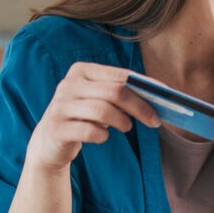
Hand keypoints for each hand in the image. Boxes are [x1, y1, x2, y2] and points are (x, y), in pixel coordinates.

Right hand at [25, 62, 161, 171]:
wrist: (49, 141)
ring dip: (122, 121)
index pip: (120, 76)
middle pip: (114, 93)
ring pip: (103, 111)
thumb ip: (122, 93)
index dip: (145, 88)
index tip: (164, 100)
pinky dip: (102, 136)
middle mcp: (68, 84)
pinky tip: (102, 137)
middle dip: (139, 107)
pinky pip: (89, 131)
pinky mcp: (56, 127)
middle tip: (154, 121)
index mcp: (82, 71)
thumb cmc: (83, 117)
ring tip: (126, 127)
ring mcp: (60, 106)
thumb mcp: (100, 100)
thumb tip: (157, 94)